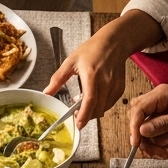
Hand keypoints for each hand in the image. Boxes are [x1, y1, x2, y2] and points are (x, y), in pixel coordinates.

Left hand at [45, 10, 161, 126]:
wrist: (114, 42)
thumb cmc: (92, 49)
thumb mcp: (71, 61)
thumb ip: (58, 79)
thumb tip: (47, 92)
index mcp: (92, 75)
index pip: (90, 100)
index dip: (84, 114)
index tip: (78, 124)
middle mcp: (106, 82)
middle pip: (97, 108)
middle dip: (86, 116)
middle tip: (76, 114)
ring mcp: (115, 86)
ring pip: (104, 108)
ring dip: (93, 111)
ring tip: (84, 102)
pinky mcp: (120, 88)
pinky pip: (110, 103)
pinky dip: (101, 105)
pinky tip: (94, 98)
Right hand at [128, 84, 167, 157]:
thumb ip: (162, 124)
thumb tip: (142, 130)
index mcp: (161, 94)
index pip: (138, 109)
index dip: (134, 127)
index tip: (136, 143)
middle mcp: (157, 98)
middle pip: (137, 117)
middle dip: (142, 136)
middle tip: (154, 151)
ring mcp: (160, 106)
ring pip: (144, 124)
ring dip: (151, 140)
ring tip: (165, 148)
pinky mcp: (163, 113)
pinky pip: (153, 126)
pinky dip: (157, 138)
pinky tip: (167, 142)